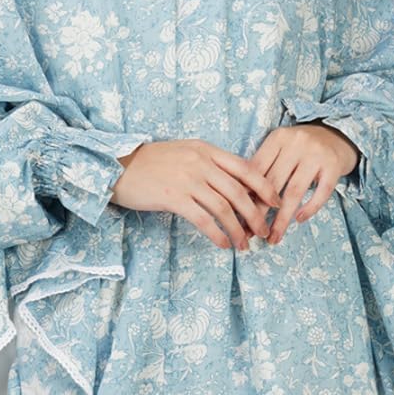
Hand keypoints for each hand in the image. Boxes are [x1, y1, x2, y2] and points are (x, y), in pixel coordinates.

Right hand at [109, 139, 280, 251]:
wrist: (118, 166)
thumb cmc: (152, 162)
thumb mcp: (185, 153)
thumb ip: (209, 163)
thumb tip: (235, 185)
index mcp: (206, 150)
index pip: (245, 168)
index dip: (264, 187)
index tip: (275, 202)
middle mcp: (201, 162)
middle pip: (239, 191)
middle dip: (256, 215)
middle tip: (263, 231)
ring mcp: (188, 179)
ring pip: (224, 208)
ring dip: (238, 230)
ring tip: (244, 245)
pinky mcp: (174, 198)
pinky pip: (204, 220)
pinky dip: (218, 234)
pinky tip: (224, 244)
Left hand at [245, 121, 359, 245]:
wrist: (338, 134)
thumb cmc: (302, 147)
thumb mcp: (281, 147)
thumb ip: (264, 165)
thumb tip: (242, 197)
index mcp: (278, 138)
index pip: (257, 168)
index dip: (246, 193)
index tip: (238, 215)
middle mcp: (297, 143)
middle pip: (273, 182)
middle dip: (260, 211)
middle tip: (251, 233)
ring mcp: (317, 154)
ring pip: (294, 192)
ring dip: (282, 219)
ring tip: (273, 237)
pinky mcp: (334, 166)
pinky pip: (321, 192)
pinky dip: (310, 208)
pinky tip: (299, 220)